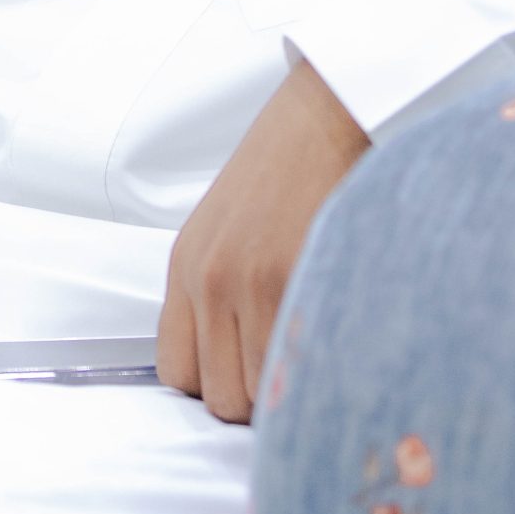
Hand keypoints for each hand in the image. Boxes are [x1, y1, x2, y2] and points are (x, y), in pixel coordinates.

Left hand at [155, 52, 370, 420]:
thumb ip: (219, 293)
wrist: (326, 114)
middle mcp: (208, 279)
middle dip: (258, 399)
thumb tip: (239, 367)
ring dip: (292, 391)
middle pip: (219, 397)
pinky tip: (338, 344)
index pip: (177, 374)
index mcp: (185, 266)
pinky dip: (321, 372)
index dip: (218, 385)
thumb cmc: (286, 170)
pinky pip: (300, 365)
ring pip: (262, 394)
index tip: (251, 375)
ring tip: (319, 357)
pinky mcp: (295, 275)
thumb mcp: (226, 228)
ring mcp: (250, 281)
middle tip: (293, 371)